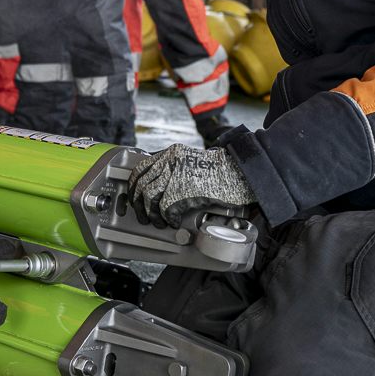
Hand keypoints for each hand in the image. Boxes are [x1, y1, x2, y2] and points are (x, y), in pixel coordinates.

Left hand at [127, 143, 258, 230]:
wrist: (240, 172)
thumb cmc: (220, 172)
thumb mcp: (191, 162)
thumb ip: (174, 169)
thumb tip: (156, 189)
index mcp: (171, 153)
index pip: (140, 169)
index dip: (133, 188)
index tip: (133, 200)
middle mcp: (171, 160)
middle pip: (142, 185)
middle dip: (139, 205)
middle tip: (144, 217)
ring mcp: (177, 174)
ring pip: (150, 198)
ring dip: (153, 215)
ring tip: (160, 222)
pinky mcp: (185, 190)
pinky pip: (166, 208)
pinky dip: (168, 218)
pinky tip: (174, 222)